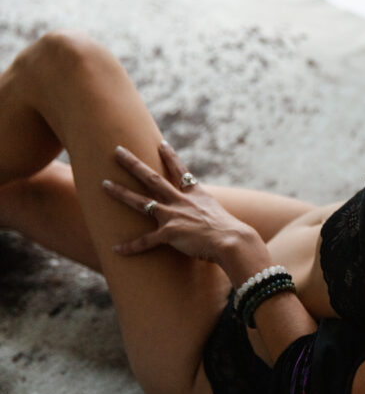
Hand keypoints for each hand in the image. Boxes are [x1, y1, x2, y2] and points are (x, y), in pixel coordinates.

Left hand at [103, 142, 255, 262]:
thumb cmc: (231, 232)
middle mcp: (181, 201)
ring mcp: (174, 215)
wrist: (231, 240)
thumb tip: (212, 221)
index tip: (160, 144)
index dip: (170, 157)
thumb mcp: (220, 215)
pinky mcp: (170, 233)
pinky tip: (117, 250)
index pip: (181, 171)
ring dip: (121, 193)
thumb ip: (209, 215)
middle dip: (133, 164)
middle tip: (117, 150)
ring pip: (142, 202)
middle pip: (152, 179)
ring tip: (104, 184)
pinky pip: (146, 241)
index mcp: (196, 195)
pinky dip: (131, 247)